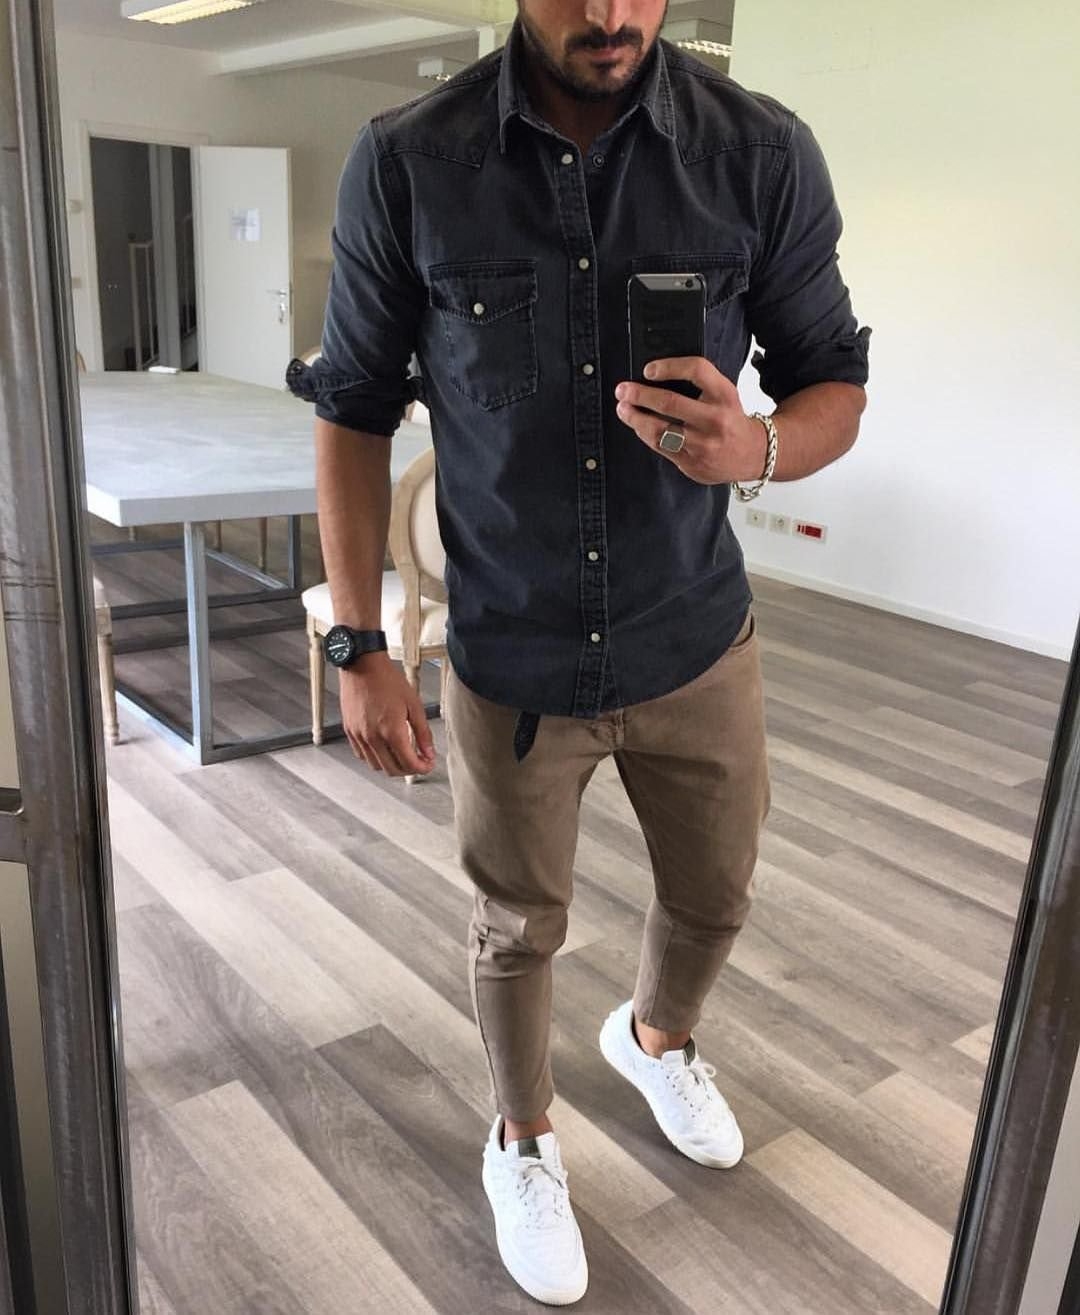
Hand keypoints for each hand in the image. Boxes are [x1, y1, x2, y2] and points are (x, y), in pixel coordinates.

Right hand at [338, 653, 435, 775]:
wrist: (362, 665)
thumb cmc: (387, 680)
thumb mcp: (414, 704)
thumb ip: (423, 732)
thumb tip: (429, 752)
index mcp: (392, 731)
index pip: (409, 764)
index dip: (422, 768)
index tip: (427, 764)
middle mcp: (373, 737)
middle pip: (392, 770)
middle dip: (408, 770)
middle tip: (417, 761)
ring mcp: (359, 736)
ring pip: (376, 766)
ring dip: (391, 765)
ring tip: (401, 754)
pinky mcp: (350, 731)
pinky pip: (362, 755)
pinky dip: (375, 757)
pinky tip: (384, 747)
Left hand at [614, 357, 765, 484]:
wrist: (752, 454)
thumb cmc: (731, 420)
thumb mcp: (724, 394)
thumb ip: (699, 384)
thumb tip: (655, 378)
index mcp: (724, 395)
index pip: (696, 370)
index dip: (668, 366)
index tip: (648, 369)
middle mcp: (715, 419)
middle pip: (670, 403)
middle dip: (640, 395)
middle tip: (623, 390)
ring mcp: (702, 444)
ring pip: (659, 430)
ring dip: (635, 418)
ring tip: (623, 408)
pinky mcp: (692, 463)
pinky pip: (661, 447)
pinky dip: (645, 434)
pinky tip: (638, 426)